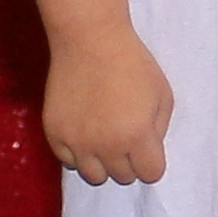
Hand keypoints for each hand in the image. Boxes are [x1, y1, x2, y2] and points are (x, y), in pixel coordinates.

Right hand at [23, 0, 173, 185]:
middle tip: (124, 136)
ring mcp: (78, 142)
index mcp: (137, 137)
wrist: (88, 40)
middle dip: (128, 160)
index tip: (147, 146)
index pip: (151, 174)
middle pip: (123, 177)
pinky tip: (83, 132)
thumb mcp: (162, 94)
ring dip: (102, 162)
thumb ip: (159, 128)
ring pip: (94, 176)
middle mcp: (107, 146)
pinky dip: (77, 152)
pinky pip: (68, 161)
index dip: (152, 160)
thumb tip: (148, 149)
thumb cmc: (132, 63)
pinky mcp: (55, 134)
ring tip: (103, 140)